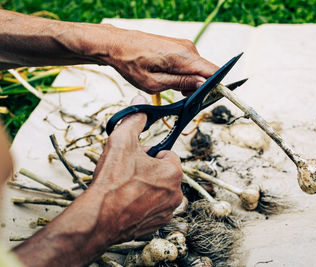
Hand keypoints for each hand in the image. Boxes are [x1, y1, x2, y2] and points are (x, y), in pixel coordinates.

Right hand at [91, 95, 182, 241]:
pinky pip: (154, 208)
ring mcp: (168, 210)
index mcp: (173, 171)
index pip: (167, 154)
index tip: (135, 160)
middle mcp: (176, 193)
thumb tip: (140, 103)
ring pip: (159, 191)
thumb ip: (134, 120)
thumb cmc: (112, 181)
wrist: (99, 218)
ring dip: (146, 188)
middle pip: (163, 173)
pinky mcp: (158, 224)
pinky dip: (144, 205)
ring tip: (126, 190)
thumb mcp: (121, 142)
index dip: (149, 154)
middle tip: (128, 175)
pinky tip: (128, 204)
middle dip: (148, 171)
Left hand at [101, 29, 218, 94]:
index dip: (214, 88)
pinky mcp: (179, 46)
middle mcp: (188, 48)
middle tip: (181, 97)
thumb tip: (203, 84)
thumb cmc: (131, 63)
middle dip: (199, 87)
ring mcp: (184, 46)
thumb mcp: (154, 82)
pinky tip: (169, 78)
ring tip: (170, 86)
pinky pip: (190, 63)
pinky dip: (184, 74)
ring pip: (198, 69)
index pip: (214, 72)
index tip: (206, 99)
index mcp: (183, 57)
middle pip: (207, 72)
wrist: (117, 44)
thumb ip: (181, 83)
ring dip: (190, 81)